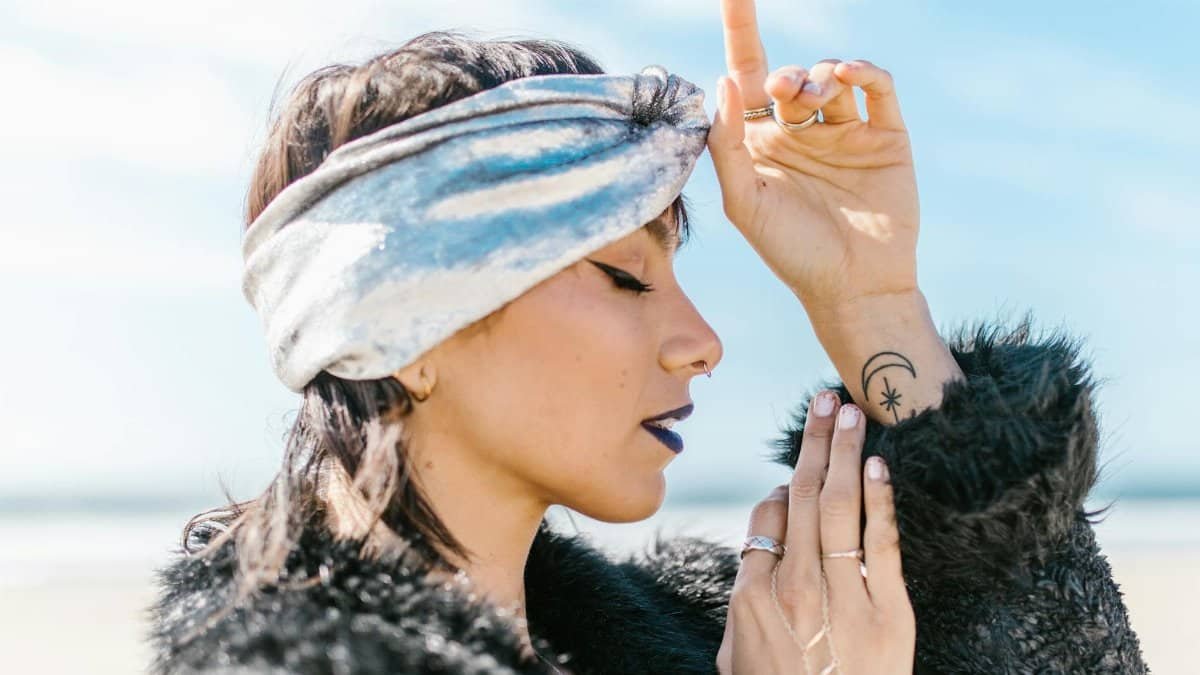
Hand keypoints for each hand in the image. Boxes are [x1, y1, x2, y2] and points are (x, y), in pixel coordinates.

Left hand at [709, 0, 919, 318]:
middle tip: (781, 89)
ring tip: (811, 100)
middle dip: (782, 72)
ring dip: (817, 76)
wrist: (855, 288)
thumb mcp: (746, 203)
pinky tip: (849, 74)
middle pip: (787, 75)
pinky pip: (876, 87)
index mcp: (760, 144)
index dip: (741, 30)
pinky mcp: (885, 136)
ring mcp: (844, 132)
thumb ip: (728, 145)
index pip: (745, 75)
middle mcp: (800, 132)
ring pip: (829, 77)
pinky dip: (863, 71)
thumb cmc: (792, 253)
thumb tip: (723, 82)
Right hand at [716, 392, 913, 673]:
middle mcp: (796, 589)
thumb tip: (753, 554)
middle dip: (813, 442)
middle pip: (800, 496)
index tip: (789, 479)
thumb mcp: (736, 657)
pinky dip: (881, 501)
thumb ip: (741, 602)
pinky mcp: (891, 613)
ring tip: (852, 412)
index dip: (777, 492)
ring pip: (839, 508)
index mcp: (753, 599)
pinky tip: (880, 467)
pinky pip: (883, 544)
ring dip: (845, 454)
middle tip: (826, 397)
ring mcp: (845, 598)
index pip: (764, 521)